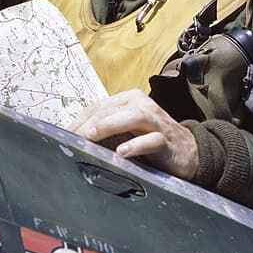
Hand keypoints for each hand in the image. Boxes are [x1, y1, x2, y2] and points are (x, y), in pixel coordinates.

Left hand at [72, 89, 199, 179]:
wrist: (189, 152)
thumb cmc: (151, 140)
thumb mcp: (126, 130)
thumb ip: (106, 130)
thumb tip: (74, 139)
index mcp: (129, 100)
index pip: (97, 107)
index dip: (79, 121)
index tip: (62, 136)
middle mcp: (142, 105)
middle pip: (110, 110)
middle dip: (88, 125)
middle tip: (71, 139)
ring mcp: (156, 121)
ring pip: (132, 117)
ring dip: (109, 126)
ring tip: (91, 137)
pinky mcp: (167, 140)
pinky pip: (152, 140)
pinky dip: (137, 145)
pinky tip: (123, 152)